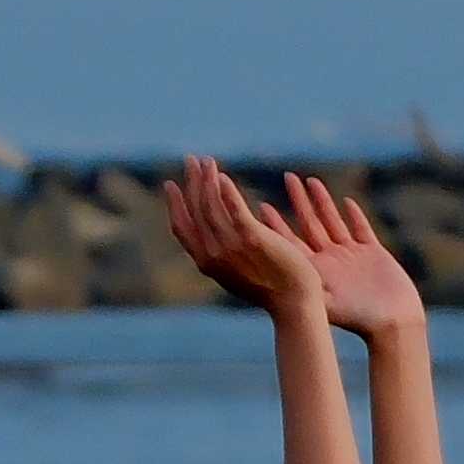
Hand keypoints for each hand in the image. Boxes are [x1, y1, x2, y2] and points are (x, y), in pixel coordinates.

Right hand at [165, 158, 312, 310]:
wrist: (292, 303)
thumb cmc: (269, 290)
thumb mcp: (235, 273)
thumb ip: (221, 255)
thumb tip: (212, 240)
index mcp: (205, 263)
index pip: (181, 227)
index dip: (174, 204)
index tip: (171, 184)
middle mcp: (213, 254)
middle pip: (195, 210)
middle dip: (192, 182)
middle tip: (191, 160)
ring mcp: (231, 246)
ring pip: (212, 205)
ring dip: (207, 180)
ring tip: (207, 161)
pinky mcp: (253, 238)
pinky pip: (235, 209)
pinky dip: (226, 192)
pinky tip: (223, 176)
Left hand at [278, 172, 429, 340]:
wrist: (394, 325)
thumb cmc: (359, 318)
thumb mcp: (326, 300)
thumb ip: (305, 284)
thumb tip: (276, 269)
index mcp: (316, 271)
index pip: (291, 242)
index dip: (277, 224)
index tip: (262, 205)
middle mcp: (331, 261)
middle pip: (310, 224)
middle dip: (299, 201)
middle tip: (287, 177)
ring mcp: (352, 256)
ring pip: (333, 221)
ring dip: (323, 201)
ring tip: (311, 180)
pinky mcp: (374, 254)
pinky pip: (361, 229)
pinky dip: (354, 215)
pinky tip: (346, 201)